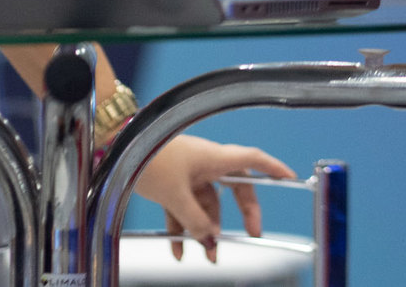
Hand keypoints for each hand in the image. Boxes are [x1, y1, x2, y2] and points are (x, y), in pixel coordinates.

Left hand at [132, 135, 294, 262]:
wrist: (115, 147)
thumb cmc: (147, 159)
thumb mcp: (175, 195)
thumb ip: (196, 221)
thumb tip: (210, 240)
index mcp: (213, 157)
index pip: (252, 160)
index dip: (273, 168)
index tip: (290, 178)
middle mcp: (204, 162)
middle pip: (233, 189)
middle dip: (241, 215)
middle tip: (251, 235)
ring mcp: (187, 172)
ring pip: (206, 203)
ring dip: (207, 230)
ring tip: (207, 257)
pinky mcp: (170, 181)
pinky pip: (184, 207)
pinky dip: (183, 227)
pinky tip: (178, 250)